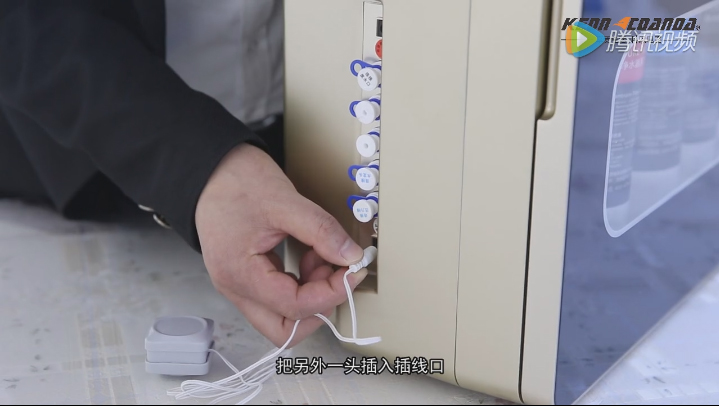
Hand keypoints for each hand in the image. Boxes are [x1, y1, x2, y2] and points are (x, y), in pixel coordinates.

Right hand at [195, 143, 366, 347]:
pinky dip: (302, 283)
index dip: (331, 292)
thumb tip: (351, 256)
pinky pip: (279, 296)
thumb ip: (321, 231)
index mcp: (240, 274)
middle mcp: (236, 288)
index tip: (353, 271)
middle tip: (338, 275)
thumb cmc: (235, 181)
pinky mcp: (248, 276)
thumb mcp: (284, 201)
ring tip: (322, 256)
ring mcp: (240, 284)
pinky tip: (311, 256)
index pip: (295, 307)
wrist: (209, 168)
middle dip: (320, 307)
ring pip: (284, 315)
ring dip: (312, 294)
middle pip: (286, 329)